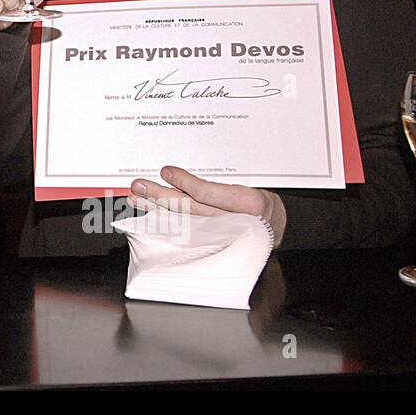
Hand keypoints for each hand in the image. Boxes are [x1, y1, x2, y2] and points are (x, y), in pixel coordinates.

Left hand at [128, 166, 287, 246]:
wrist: (278, 226)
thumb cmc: (261, 204)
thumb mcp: (252, 186)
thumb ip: (219, 183)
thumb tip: (179, 174)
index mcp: (249, 204)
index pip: (209, 193)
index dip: (184, 181)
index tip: (166, 171)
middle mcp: (235, 222)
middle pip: (191, 208)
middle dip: (161, 196)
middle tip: (139, 186)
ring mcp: (225, 235)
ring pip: (184, 221)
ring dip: (157, 209)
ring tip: (137, 199)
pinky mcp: (216, 243)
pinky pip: (187, 232)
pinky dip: (167, 224)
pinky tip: (151, 216)